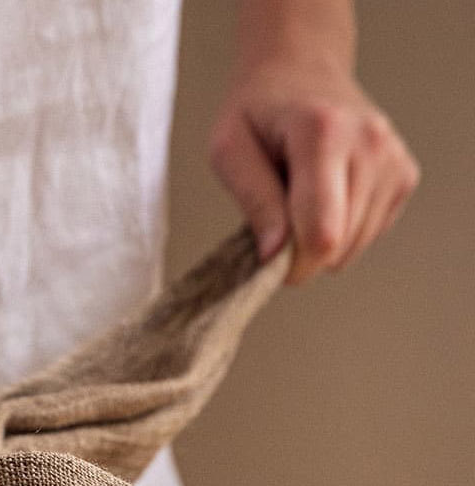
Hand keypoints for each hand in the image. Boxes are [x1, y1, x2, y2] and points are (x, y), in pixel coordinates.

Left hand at [209, 56, 419, 283]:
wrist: (301, 69)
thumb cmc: (259, 112)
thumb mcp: (230, 149)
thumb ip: (253, 201)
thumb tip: (275, 254)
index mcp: (324, 133)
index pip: (321, 234)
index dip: (294, 265)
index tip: (270, 257)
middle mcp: (370, 143)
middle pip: (339, 246)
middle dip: (303, 254)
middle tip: (278, 220)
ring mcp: (393, 159)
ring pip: (356, 247)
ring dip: (322, 241)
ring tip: (303, 198)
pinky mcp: (404, 175)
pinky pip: (370, 235)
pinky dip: (344, 230)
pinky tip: (328, 196)